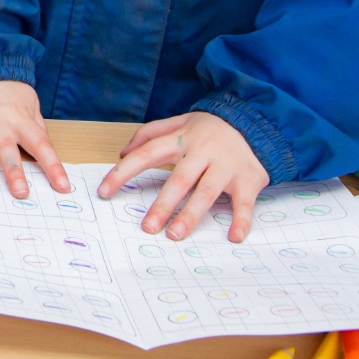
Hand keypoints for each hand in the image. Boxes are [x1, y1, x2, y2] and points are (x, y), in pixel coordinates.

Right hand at [0, 79, 70, 197]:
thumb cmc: (4, 91)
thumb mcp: (28, 103)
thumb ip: (36, 127)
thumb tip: (47, 152)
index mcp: (19, 116)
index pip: (40, 143)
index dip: (52, 166)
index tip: (63, 187)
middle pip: (6, 145)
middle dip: (13, 170)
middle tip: (20, 193)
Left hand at [98, 111, 267, 241]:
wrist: (255, 122)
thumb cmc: (209, 129)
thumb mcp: (180, 122)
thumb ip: (150, 134)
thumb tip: (122, 152)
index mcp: (181, 139)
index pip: (145, 154)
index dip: (123, 172)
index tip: (103, 192)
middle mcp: (202, 152)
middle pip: (178, 180)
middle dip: (162, 205)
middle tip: (147, 227)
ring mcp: (226, 165)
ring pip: (206, 192)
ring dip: (191, 215)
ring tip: (175, 235)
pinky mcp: (248, 178)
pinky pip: (244, 202)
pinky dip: (240, 220)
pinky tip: (233, 236)